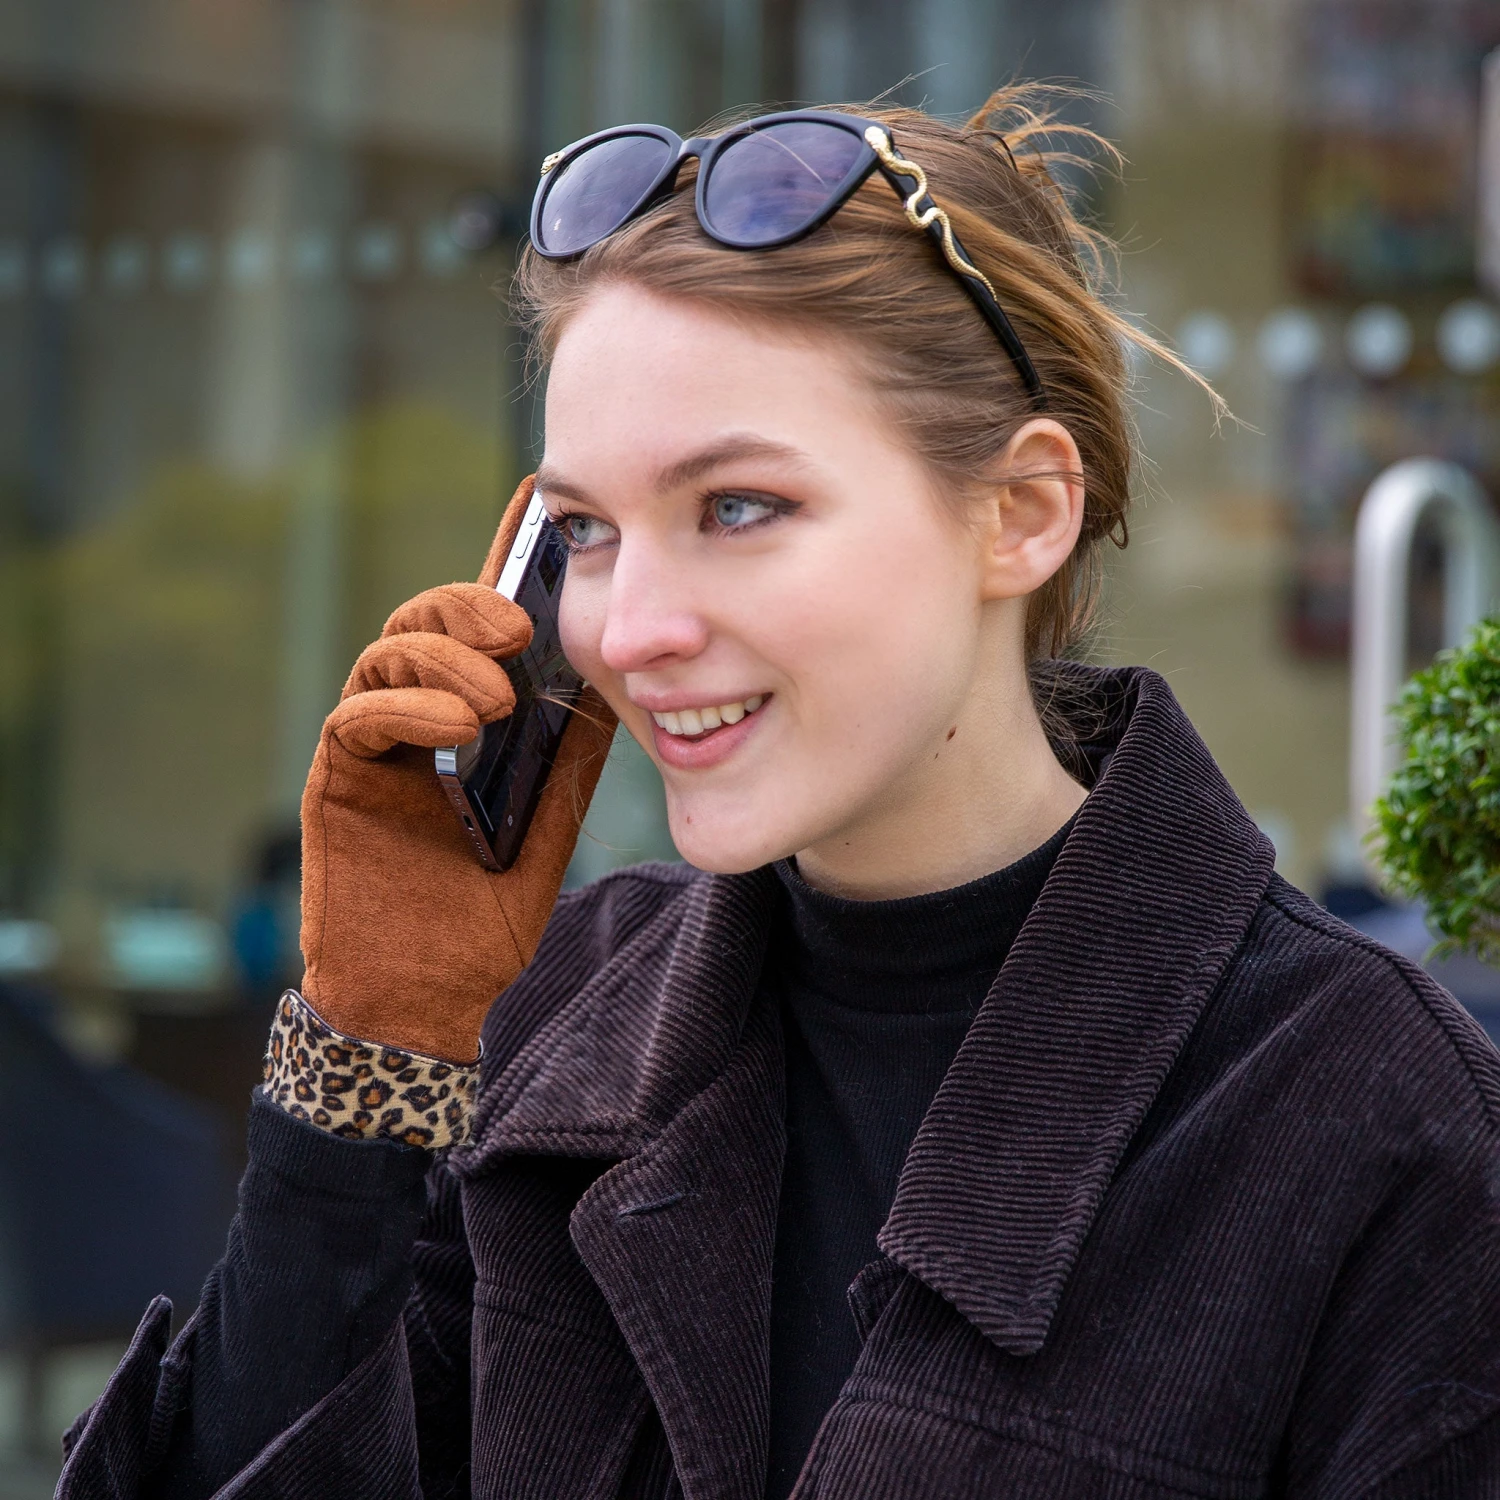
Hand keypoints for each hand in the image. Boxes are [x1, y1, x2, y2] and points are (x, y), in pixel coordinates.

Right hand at [297, 477, 616, 1059]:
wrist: (436, 999)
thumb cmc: (488, 915)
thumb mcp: (549, 818)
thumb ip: (566, 753)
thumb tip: (609, 682)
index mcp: (461, 719)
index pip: (475, 626)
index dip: (499, 563)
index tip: (536, 508)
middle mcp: (410, 722)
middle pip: (423, 625)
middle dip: (468, 606)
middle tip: (519, 622)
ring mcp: (368, 749)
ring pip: (388, 658)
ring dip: (445, 661)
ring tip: (498, 696)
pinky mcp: (336, 783)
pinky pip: (358, 718)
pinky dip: (411, 709)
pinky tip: (462, 727)